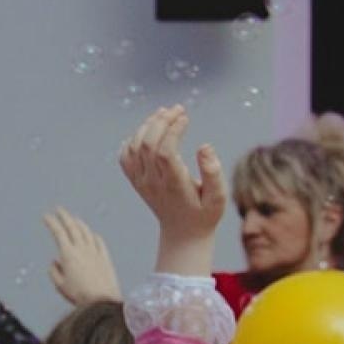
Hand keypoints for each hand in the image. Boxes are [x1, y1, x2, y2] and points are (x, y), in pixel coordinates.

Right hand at [44, 207, 120, 304]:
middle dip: (65, 216)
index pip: (58, 233)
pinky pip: (99, 242)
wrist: (103, 300)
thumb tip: (54, 262)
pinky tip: (92, 234)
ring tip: (74, 218)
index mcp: (68, 254)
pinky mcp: (105, 258)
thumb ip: (54, 271)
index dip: (51, 222)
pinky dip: (93, 235)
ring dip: (79, 223)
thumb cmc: (79, 295)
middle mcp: (82, 249)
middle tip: (59, 209)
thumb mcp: (60, 285)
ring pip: (86, 232)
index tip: (46, 216)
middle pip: (73, 227)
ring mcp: (95, 252)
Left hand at [120, 106, 225, 275]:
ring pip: (134, 147)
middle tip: (178, 109)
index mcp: (173, 185)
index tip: (186, 116)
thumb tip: (204, 146)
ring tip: (165, 113)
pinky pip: (125, 157)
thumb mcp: (218, 197)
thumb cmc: (205, 214)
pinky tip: (147, 130)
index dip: (173, 130)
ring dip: (147, 126)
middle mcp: (152, 182)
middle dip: (161, 121)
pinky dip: (132, 140)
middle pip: (148, 144)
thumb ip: (213, 172)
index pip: (165, 151)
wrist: (183, 235)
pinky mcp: (136, 182)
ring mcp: (141, 182)